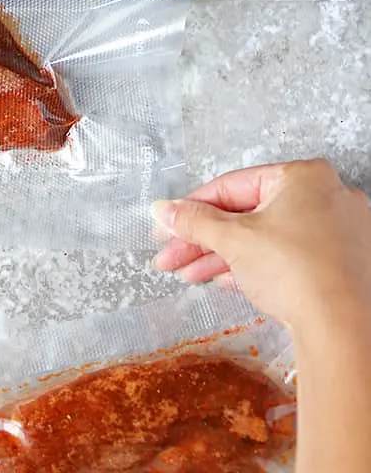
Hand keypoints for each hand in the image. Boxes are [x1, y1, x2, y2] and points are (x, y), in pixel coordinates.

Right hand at [152, 159, 370, 331]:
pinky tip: (222, 279)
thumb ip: (194, 221)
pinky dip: (252, 266)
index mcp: (304, 177)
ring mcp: (336, 233)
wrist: (343, 331)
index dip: (192, 208)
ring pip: (264, 238)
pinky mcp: (338, 266)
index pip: (232, 186)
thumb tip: (165, 210)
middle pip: (246, 214)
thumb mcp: (233, 239)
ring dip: (222, 255)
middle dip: (204, 238)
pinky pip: (285, 257)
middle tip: (173, 253)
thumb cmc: (300, 272)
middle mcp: (325, 198)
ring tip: (190, 273)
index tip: (170, 222)